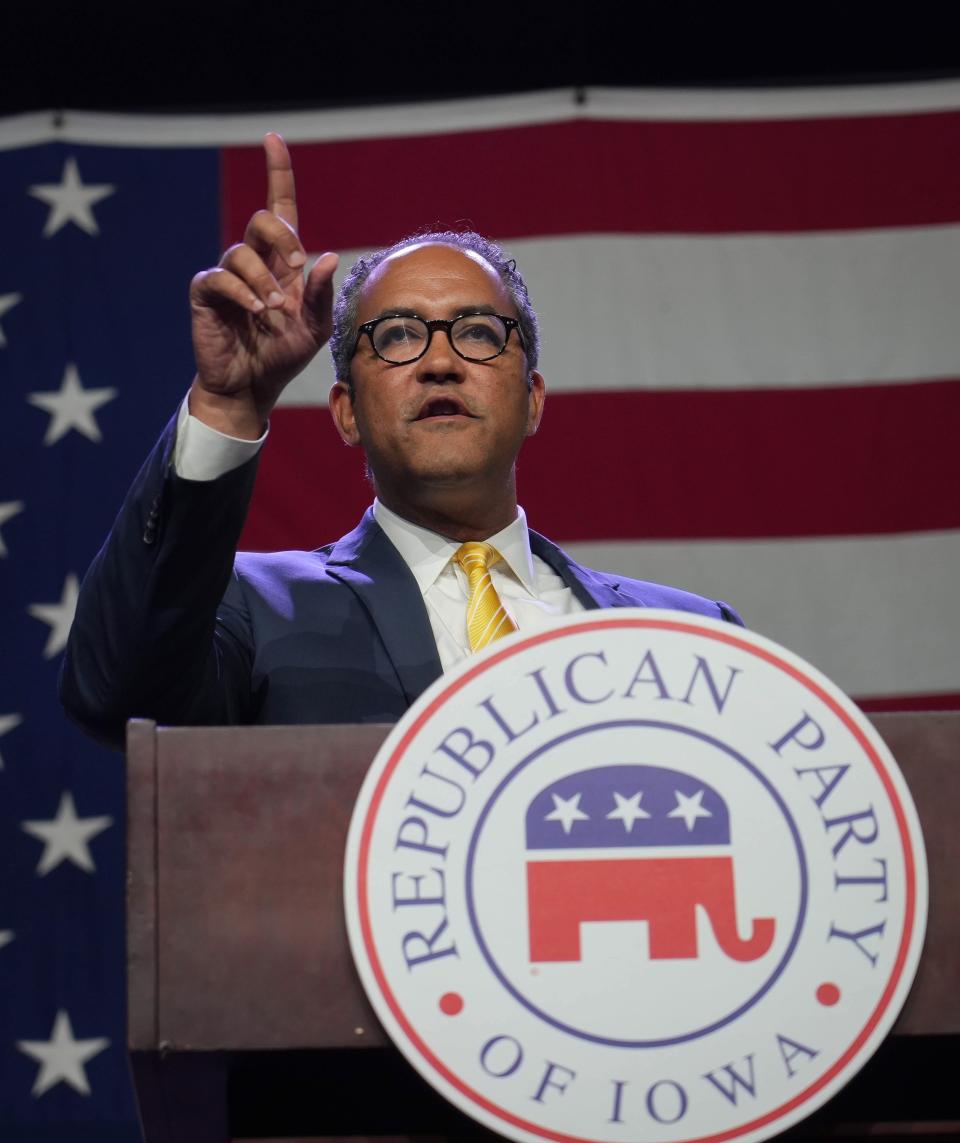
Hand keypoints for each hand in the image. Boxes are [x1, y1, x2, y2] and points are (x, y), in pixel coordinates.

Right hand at [188, 133, 337, 436]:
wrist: (251, 386)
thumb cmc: (283, 355)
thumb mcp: (314, 327)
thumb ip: (321, 294)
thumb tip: (326, 257)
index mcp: (282, 263)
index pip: (279, 207)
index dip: (277, 171)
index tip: (273, 139)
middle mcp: (253, 261)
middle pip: (263, 220)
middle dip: (282, 238)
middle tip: (295, 270)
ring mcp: (227, 275)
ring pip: (241, 252)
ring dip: (263, 281)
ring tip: (274, 312)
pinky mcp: (207, 293)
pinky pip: (220, 278)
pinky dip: (242, 293)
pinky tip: (256, 313)